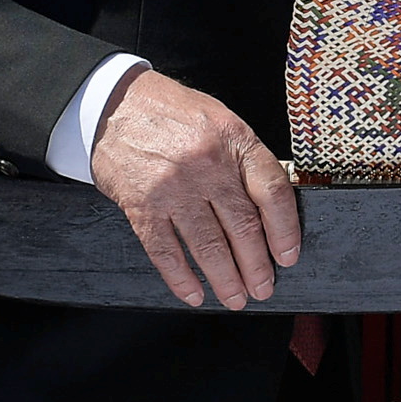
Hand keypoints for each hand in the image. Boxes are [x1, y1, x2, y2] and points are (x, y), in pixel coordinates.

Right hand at [90, 69, 301, 308]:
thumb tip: (272, 206)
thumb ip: (245, 159)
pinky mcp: (141, 205)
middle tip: (263, 288)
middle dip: (256, 267)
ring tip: (235, 297)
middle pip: (243, 226)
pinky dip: (181, 279)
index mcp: (234, 140)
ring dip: (225, 279)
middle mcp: (206, 164)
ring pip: (208, 246)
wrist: (113, 104)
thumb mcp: (220, 120)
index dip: (285, 230)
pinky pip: (166, 251)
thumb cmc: (171, 113)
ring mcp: (173, 187)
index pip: (273, 192)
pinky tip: (193, 293)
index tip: (287, 256)